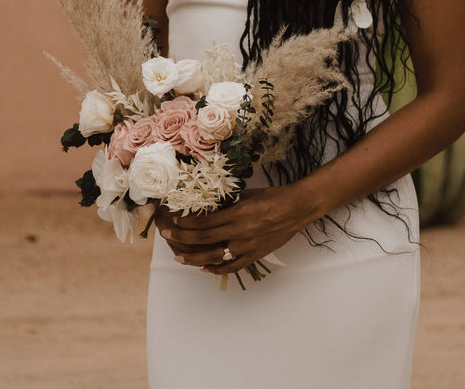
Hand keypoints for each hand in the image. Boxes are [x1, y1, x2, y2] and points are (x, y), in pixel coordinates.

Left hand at [156, 185, 305, 275]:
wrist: (296, 209)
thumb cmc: (273, 197)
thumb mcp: (248, 195)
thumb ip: (230, 203)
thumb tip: (213, 206)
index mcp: (237, 214)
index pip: (205, 222)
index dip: (187, 223)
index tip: (175, 222)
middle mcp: (239, 232)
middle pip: (204, 239)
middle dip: (182, 238)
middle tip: (167, 236)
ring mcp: (247, 246)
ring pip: (214, 257)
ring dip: (194, 258)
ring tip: (179, 257)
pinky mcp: (255, 255)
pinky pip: (233, 266)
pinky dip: (217, 269)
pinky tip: (205, 268)